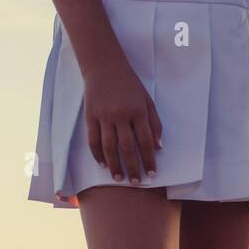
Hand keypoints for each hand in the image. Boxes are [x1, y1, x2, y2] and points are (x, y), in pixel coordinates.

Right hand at [82, 58, 161, 184]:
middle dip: (133, 167)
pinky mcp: (90, 115)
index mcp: (138, 112)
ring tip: (119, 178)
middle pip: (127, 147)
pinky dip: (97, 153)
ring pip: (109, 146)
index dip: (150, 160)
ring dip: (114, 164)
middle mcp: (121, 115)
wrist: (104, 66)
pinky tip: (103, 164)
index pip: (146, 142)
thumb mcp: (148, 101)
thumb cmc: (130, 85)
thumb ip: (155, 124)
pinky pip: (93, 138)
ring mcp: (103, 116)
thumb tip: (158, 147)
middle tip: (136, 182)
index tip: (153, 174)